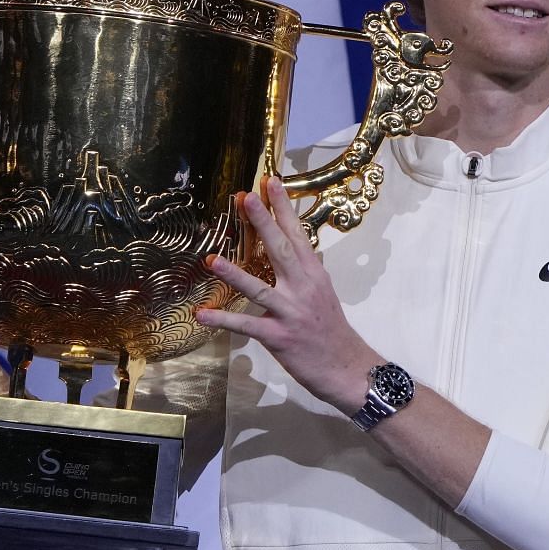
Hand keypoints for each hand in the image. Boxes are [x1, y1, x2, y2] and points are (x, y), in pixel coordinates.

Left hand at [197, 177, 379, 411]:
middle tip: (244, 197)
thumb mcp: (325, 294)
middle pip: (281, 250)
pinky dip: (223, 321)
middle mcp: (303, 288)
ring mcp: (290, 312)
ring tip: (212, 259)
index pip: (298, 234)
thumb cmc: (331, 330)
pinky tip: (202, 314)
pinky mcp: (278, 336)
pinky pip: (246, 326)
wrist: (346, 367)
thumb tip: (307, 253)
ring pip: (259, 288)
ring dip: (234, 274)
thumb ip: (311, 272)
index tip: (271, 182)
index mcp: (313, 274)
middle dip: (262, 223)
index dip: (283, 208)